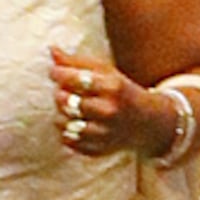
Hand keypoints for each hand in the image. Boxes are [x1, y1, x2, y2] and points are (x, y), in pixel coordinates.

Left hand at [51, 42, 174, 162]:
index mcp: (112, 87)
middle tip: (66, 91)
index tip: (55, 72)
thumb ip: (77, 61)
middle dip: (59, 93)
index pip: (72, 78)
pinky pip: (68, 140)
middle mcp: (108, 111)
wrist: (147, 123)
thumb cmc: (120, 91)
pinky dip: (66, 131)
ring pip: (62, 122)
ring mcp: (103, 133)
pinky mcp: (98, 149)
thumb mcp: (105, 71)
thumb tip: (52, 50)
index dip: (57, 73)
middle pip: (65, 100)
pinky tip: (75, 123)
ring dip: (60, 113)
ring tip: (69, 108)